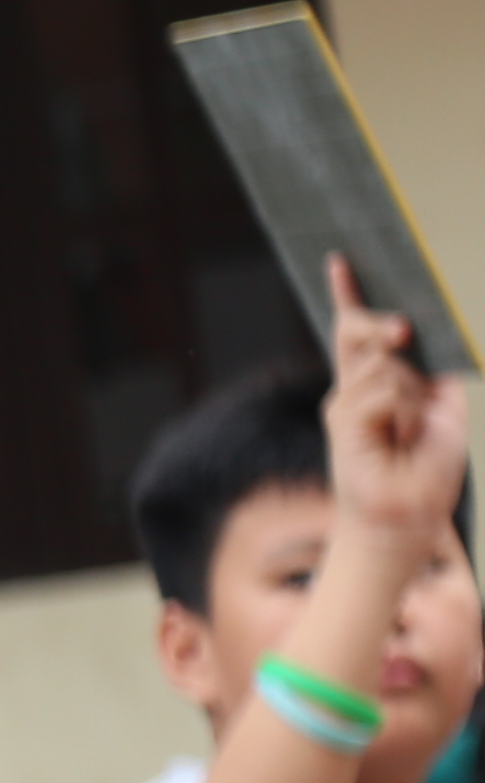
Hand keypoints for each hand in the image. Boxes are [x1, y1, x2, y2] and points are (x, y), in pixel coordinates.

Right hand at [325, 260, 468, 563]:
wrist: (406, 518)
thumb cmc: (424, 474)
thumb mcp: (442, 414)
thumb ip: (429, 381)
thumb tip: (406, 355)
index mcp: (376, 386)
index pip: (355, 335)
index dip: (348, 297)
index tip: (340, 263)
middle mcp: (353, 391)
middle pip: (358, 332)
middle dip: (380, 324)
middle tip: (403, 331)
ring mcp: (343, 405)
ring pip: (381, 364)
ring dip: (408, 397)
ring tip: (406, 436)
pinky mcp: (341, 421)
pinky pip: (381, 393)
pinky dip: (400, 414)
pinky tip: (395, 441)